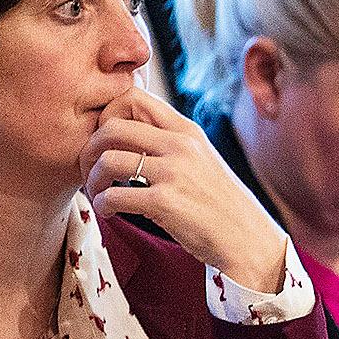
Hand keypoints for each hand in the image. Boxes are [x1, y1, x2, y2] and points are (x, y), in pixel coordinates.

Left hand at [82, 84, 290, 290]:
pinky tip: (109, 212)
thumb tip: (128, 133)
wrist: (249, 241)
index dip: (107, 114)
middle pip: (111, 126)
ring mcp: (174, 173)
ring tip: (99, 193)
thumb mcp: (202, 160)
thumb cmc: (221, 205)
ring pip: (107, 160)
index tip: (107, 142)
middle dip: (89, 149)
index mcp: (187, 131)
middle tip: (91, 170)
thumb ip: (171, 143)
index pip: (132, 96)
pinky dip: (102, 205)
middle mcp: (181, 145)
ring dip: (93, 180)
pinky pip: (114, 196)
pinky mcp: (166, 203)